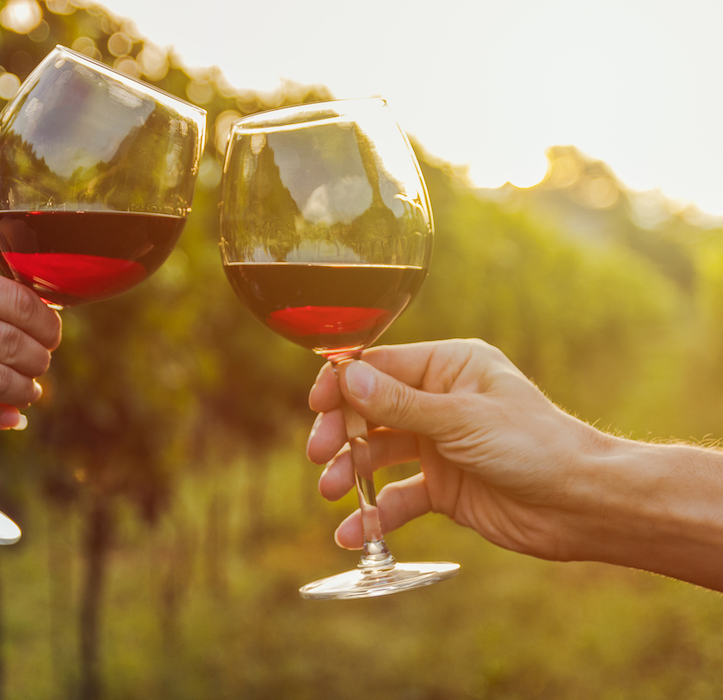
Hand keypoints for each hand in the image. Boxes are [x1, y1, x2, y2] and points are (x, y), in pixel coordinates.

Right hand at [306, 339, 605, 561]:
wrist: (582, 506)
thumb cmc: (534, 446)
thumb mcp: (461, 420)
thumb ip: (399, 403)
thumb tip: (345, 376)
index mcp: (449, 367)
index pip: (379, 366)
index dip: (343, 384)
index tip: (316, 406)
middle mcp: (438, 401)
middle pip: (369, 410)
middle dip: (341, 432)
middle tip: (320, 455)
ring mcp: (438, 445)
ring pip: (376, 454)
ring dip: (350, 472)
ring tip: (332, 493)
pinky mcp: (442, 487)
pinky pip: (397, 496)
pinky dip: (375, 514)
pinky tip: (355, 534)